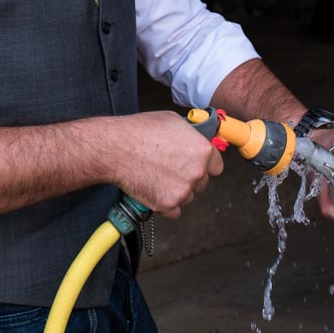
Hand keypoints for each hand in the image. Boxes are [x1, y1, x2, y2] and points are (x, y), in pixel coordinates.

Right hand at [106, 111, 223, 218]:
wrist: (116, 148)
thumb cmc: (140, 131)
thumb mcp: (172, 121)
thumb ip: (190, 134)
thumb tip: (195, 138)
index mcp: (202, 150)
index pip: (217, 166)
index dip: (204, 165)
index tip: (195, 165)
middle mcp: (197, 172)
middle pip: (202, 183)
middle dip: (188, 178)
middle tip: (169, 169)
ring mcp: (183, 190)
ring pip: (187, 197)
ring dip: (176, 191)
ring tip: (157, 177)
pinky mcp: (168, 204)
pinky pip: (174, 211)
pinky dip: (165, 205)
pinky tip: (154, 190)